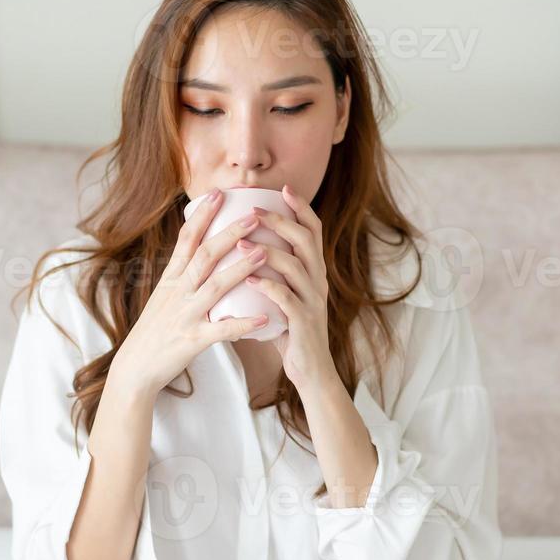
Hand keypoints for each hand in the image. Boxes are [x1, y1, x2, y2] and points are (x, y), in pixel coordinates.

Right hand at [111, 188, 272, 396]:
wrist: (135, 368)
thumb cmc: (155, 331)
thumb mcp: (165, 296)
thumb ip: (183, 274)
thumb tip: (201, 248)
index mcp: (171, 279)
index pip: (186, 239)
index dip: (202, 215)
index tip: (219, 193)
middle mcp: (177, 292)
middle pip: (205, 256)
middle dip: (230, 233)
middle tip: (255, 215)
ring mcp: (184, 315)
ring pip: (215, 287)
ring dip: (240, 269)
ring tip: (264, 252)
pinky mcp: (191, 340)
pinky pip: (221, 331)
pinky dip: (242, 324)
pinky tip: (263, 317)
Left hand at [233, 183, 334, 390]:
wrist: (311, 370)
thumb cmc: (291, 331)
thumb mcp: (286, 295)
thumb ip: (276, 273)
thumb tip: (247, 247)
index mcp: (314, 272)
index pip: (313, 231)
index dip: (301, 208)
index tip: (284, 188)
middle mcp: (318, 281)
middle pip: (305, 240)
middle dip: (280, 221)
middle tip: (254, 210)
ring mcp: (313, 301)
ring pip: (295, 266)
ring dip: (267, 250)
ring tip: (241, 242)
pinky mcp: (304, 322)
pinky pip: (286, 298)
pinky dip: (267, 286)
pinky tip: (249, 279)